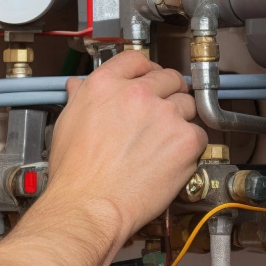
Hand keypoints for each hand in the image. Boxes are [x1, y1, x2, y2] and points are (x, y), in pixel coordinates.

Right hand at [47, 52, 207, 238]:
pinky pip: (199, 135)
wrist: (90, 206)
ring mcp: (164, 115)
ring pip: (187, 105)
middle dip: (168, 92)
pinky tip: (170, 159)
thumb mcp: (66, 125)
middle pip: (168, 78)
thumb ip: (79, 99)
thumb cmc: (75, 174)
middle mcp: (137, 93)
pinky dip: (189, 147)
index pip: (137, 59)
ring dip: (180, 119)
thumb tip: (78, 87)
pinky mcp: (185, 140)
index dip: (146, 70)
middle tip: (161, 114)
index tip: (150, 79)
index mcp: (105, 85)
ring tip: (163, 141)